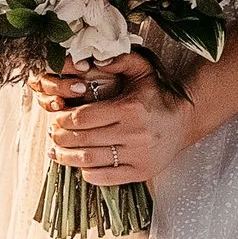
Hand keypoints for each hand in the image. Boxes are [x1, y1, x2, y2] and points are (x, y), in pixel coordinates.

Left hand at [36, 59, 192, 190]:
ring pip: (89, 160)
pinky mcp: (141, 172)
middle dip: (60, 137)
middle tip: (53, 134)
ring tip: (57, 151)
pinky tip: (80, 165)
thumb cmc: (157, 95)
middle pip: (82, 139)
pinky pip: (104, 177)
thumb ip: (120, 60)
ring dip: (67, 157)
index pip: (83, 117)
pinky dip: (87, 173)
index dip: (63, 118)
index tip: (57, 117)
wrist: (184, 121)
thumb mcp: (142, 71)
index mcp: (129, 109)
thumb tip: (93, 61)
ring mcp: (138, 156)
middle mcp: (134, 134)